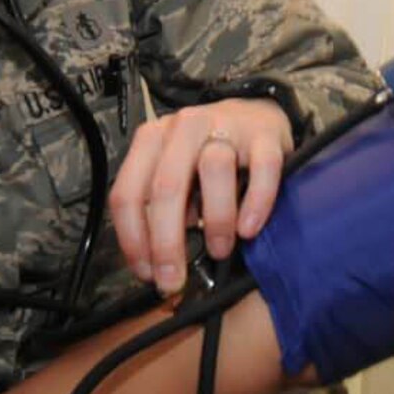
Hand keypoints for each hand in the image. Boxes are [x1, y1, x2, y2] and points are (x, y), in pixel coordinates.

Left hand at [109, 98, 291, 295]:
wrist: (257, 114)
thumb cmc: (210, 155)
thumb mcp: (178, 176)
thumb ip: (166, 209)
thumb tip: (161, 265)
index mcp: (152, 140)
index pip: (128, 192)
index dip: (133, 239)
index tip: (147, 273)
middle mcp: (184, 127)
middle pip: (166, 186)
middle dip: (167, 242)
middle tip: (175, 279)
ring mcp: (226, 125)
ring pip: (213, 169)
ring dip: (215, 220)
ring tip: (220, 250)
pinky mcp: (265, 134)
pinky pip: (263, 168)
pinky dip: (256, 203)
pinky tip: (249, 229)